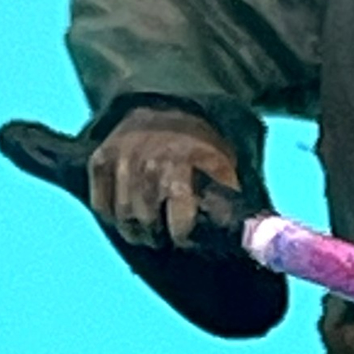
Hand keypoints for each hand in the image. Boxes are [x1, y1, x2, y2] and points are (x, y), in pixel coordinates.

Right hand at [87, 108, 245, 249]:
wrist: (168, 111)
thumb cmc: (201, 152)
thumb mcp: (224, 169)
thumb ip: (231, 203)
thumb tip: (252, 242)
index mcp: (184, 162)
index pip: (177, 214)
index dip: (182, 234)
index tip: (185, 239)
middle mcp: (149, 160)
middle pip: (144, 219)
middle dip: (155, 236)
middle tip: (162, 238)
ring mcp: (122, 159)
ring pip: (122, 216)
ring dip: (135, 231)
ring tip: (148, 233)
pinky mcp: (101, 160)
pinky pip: (101, 204)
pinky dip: (112, 215)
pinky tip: (127, 214)